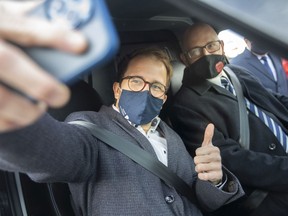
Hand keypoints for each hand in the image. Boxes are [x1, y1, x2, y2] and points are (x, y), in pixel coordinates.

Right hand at [0, 4, 87, 131]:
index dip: (55, 36)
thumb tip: (60, 18)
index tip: (82, 45)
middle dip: (41, 84)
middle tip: (61, 96)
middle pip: (5, 62)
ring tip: (39, 108)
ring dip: (24, 111)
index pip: (24, 28)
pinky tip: (18, 118)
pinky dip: (8, 122)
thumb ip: (23, 15)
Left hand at [194, 123, 222, 184]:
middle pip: (197, 159)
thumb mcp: (208, 146)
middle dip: (197, 162)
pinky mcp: (217, 176)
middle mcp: (218, 158)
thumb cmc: (209, 156)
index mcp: (215, 149)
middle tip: (202, 163)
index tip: (203, 156)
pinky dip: (201, 176)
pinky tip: (204, 175)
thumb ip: (208, 136)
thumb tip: (211, 124)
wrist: (216, 172)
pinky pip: (203, 176)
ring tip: (203, 168)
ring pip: (199, 167)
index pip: (197, 152)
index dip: (197, 155)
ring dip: (198, 169)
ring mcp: (218, 167)